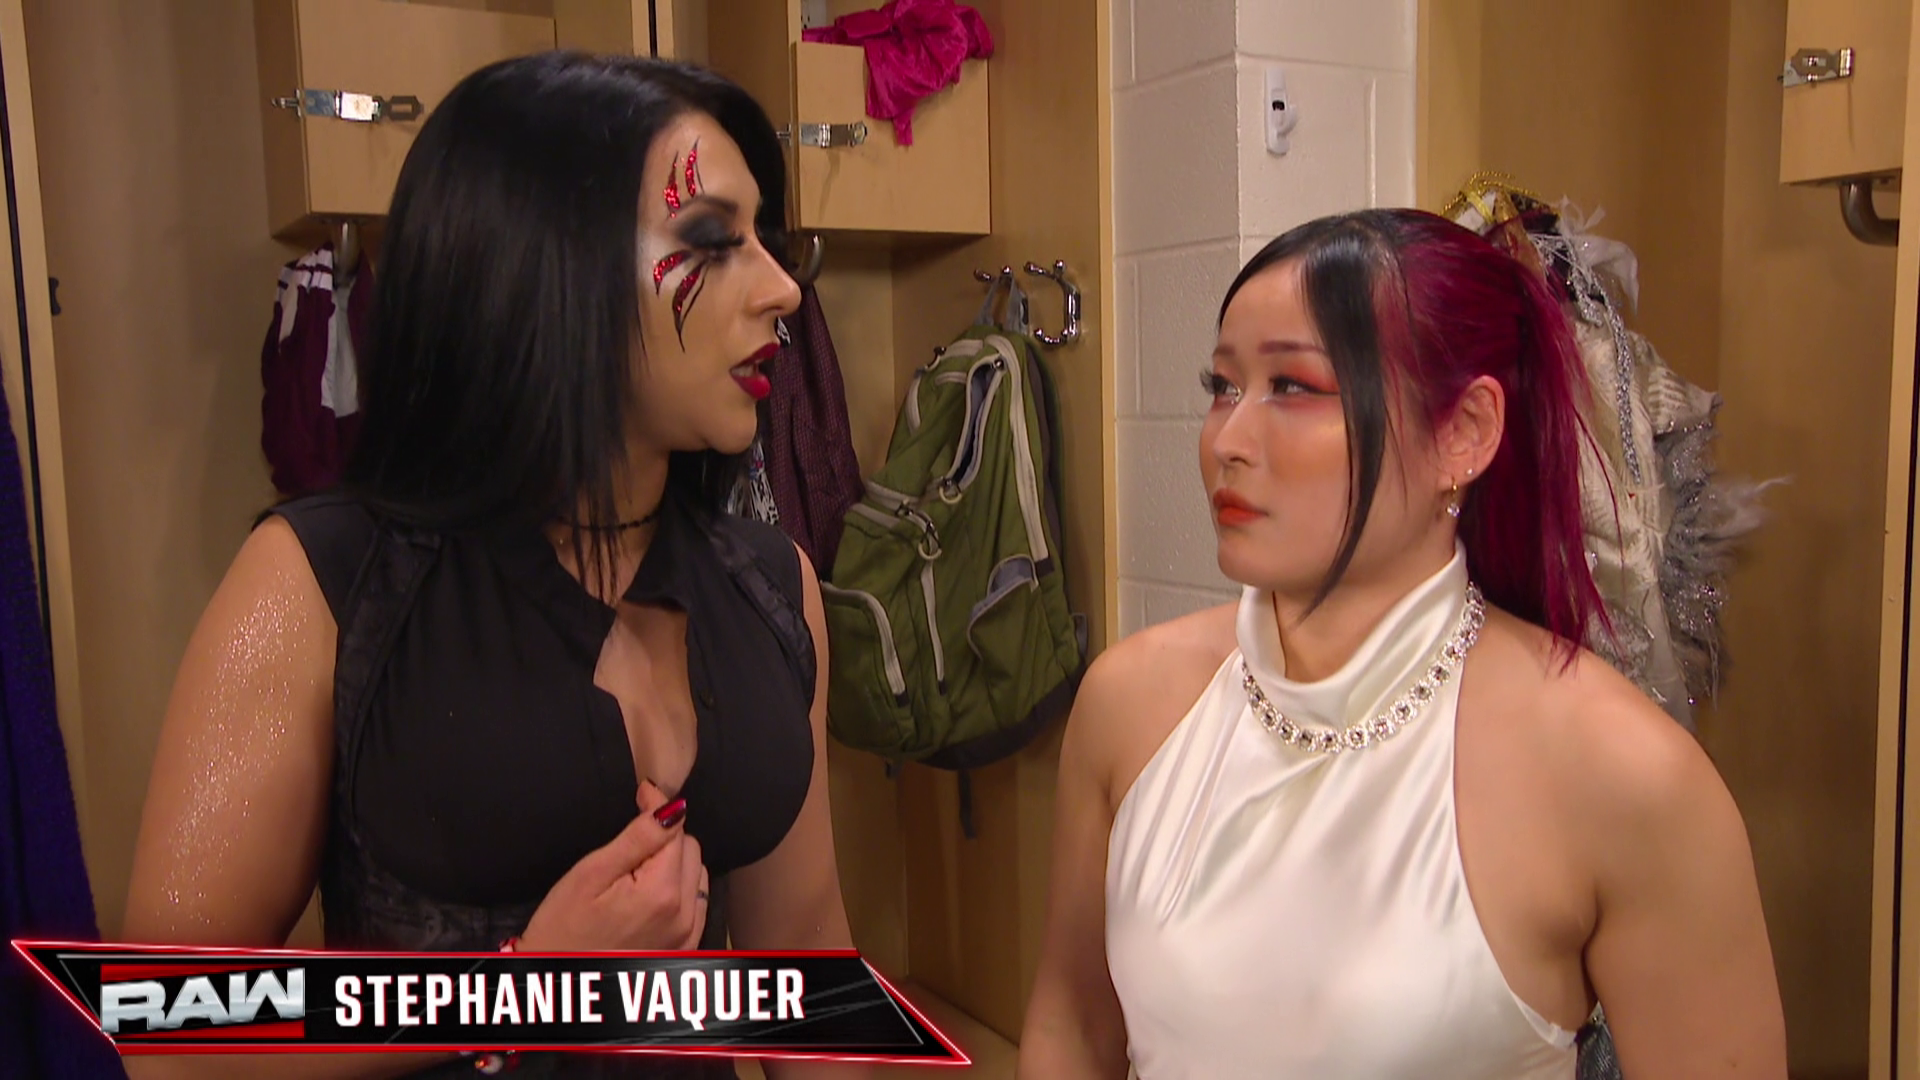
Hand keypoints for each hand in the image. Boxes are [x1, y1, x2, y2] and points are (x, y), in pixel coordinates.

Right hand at [520, 780, 709, 951]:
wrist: (562, 981)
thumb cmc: (563, 930)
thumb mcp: (591, 874)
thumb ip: (637, 838)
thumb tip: (671, 805)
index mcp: (661, 893)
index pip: (676, 830)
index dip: (657, 809)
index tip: (641, 796)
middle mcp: (683, 915)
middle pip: (690, 850)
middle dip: (664, 839)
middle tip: (627, 848)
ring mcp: (687, 934)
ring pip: (697, 873)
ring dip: (674, 864)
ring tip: (635, 874)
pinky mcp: (685, 947)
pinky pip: (697, 902)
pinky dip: (681, 888)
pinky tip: (651, 893)